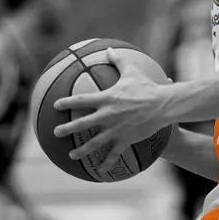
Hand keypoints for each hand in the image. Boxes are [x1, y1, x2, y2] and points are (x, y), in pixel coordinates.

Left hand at [53, 48, 173, 169]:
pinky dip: (107, 163)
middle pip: (82, 124)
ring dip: (81, 150)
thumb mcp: (132, 71)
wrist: (163, 105)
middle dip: (67, 129)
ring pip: (94, 142)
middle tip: (56, 132)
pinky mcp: (126, 139)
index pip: (81, 100)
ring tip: (71, 155)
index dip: (66, 102)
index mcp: (106, 98)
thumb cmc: (147, 87)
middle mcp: (107, 115)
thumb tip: (109, 48)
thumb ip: (118, 60)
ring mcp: (116, 129)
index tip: (55, 105)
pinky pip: (114, 154)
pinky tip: (100, 171)